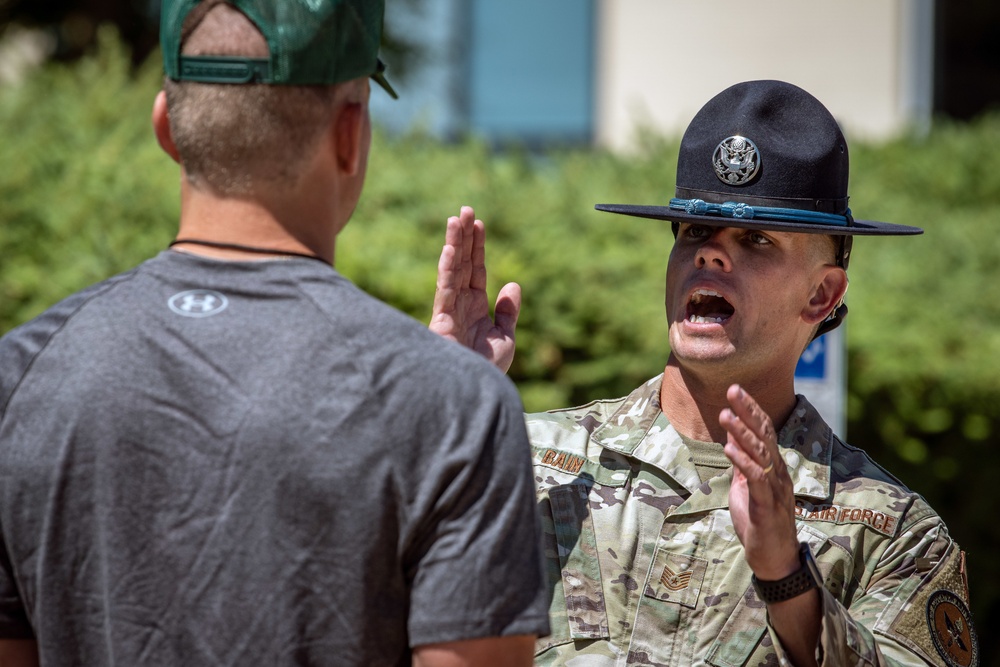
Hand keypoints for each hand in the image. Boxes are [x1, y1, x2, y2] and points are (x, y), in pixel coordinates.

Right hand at [429, 206, 520, 372]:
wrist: (475, 393)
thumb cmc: (487, 371)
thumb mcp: (505, 338)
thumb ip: (508, 312)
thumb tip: (513, 284)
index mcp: (475, 306)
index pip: (476, 269)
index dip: (477, 246)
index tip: (478, 222)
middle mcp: (460, 304)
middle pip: (463, 264)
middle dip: (463, 237)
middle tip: (464, 209)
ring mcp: (450, 311)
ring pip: (452, 271)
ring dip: (454, 244)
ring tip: (455, 219)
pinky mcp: (442, 321)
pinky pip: (445, 290)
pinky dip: (448, 270)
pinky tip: (451, 250)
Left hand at [719, 384, 799, 579]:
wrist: (775, 561)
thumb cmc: (760, 523)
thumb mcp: (746, 488)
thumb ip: (742, 465)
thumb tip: (732, 441)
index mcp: (773, 468)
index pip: (765, 431)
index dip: (751, 410)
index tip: (736, 390)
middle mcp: (778, 474)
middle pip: (765, 435)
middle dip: (748, 411)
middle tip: (733, 389)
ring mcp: (775, 490)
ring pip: (761, 454)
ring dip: (742, 433)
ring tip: (725, 414)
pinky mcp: (767, 507)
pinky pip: (757, 479)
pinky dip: (743, 462)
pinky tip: (729, 448)